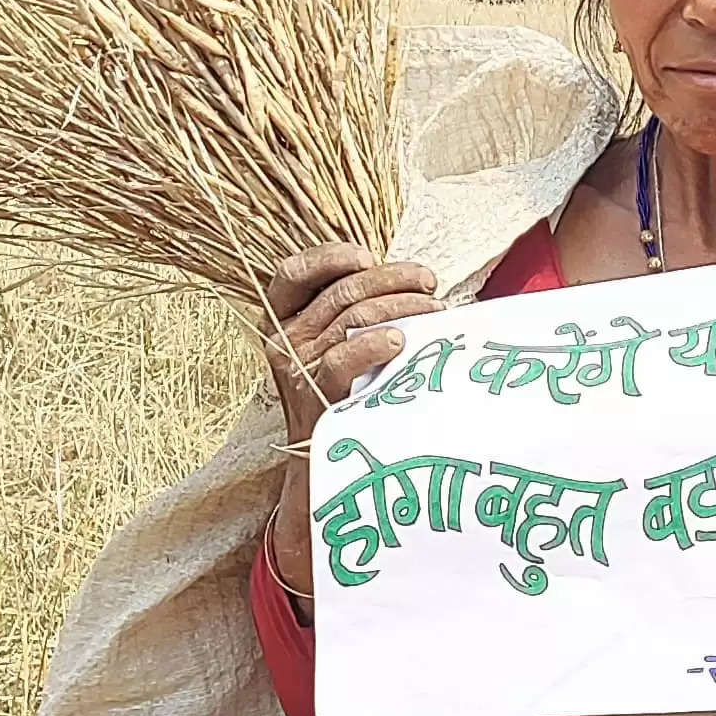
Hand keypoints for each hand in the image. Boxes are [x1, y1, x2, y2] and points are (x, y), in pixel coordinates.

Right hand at [261, 243, 441, 442]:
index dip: (331, 257)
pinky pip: (345, 356)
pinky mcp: (316, 392)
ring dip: (403, 307)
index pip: (295, 272)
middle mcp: (284, 338)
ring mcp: (298, 365)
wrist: (321, 459)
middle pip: (341, 291)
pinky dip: (376, 343)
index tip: (368, 256)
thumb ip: (348, 310)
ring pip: (354, 316)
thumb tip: (400, 278)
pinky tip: (401, 342)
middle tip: (427, 282)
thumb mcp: (330, 345)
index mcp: (282, 318)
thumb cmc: (340, 393)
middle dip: (391, 278)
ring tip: (434, 311)